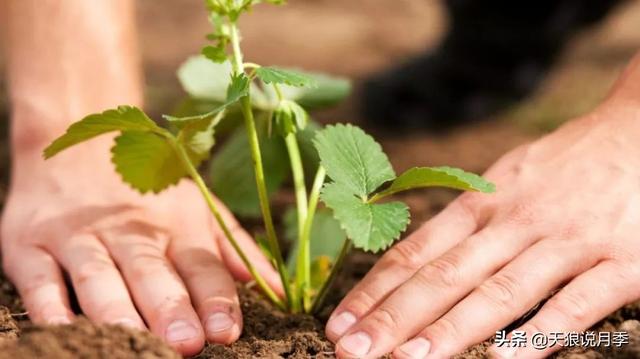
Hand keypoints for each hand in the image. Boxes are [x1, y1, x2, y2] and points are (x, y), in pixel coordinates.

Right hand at [0, 137, 281, 355]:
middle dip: (171, 309)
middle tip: (189, 345)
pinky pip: (40, 279)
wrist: (76, 140)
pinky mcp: (30, 244)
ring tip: (138, 344)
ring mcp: (78, 236)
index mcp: (176, 225)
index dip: (216, 299)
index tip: (229, 332)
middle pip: (152, 272)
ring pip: (98, 277)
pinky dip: (49, 306)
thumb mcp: (198, 206)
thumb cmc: (148, 189)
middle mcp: (129, 230)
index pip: (201, 265)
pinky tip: (64, 331)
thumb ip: (233, 247)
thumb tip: (273, 287)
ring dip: (118, 313)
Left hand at [325, 101, 639, 357]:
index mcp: (484, 203)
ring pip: (499, 292)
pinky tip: (503, 358)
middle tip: (350, 350)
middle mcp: (516, 222)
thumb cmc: (565, 165)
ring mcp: (567, 242)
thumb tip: (416, 260)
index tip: (340, 322)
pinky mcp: (621, 262)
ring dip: (450, 329)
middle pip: (445, 276)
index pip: (417, 252)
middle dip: (393, 317)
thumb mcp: (506, 180)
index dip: (374, 290)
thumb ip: (467, 219)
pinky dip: (540, 333)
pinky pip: (577, 304)